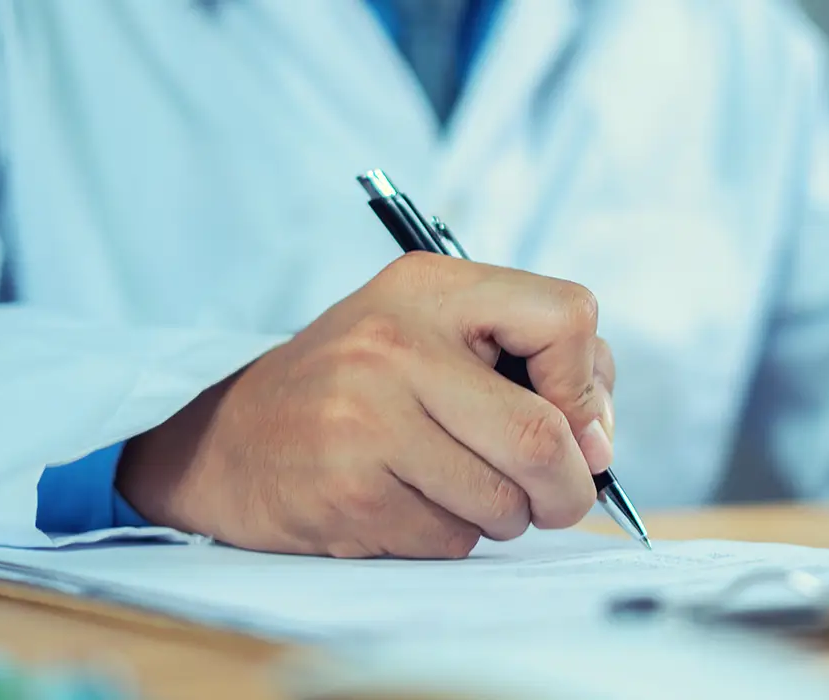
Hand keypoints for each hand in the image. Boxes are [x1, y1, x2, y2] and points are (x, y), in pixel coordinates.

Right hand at [116, 252, 616, 557]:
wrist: (228, 439)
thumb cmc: (354, 387)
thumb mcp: (432, 334)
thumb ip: (528, 364)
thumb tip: (600, 444)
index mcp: (429, 287)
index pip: (567, 317)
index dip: (589, 384)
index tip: (575, 420)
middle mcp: (395, 345)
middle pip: (541, 435)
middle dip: (570, 486)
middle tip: (560, 497)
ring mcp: (366, 422)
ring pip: (503, 502)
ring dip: (506, 516)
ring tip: (460, 490)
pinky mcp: (350, 494)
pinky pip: (452, 540)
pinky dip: (451, 538)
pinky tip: (407, 506)